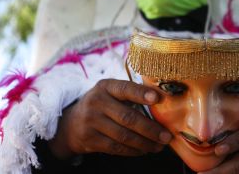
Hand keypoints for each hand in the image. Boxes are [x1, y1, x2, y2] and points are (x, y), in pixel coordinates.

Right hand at [48, 79, 171, 158]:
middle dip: (151, 129)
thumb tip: (164, 104)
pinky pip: (116, 148)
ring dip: (145, 143)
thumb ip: (131, 96)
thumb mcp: (111, 93)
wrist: (71, 123)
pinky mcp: (89, 139)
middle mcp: (96, 102)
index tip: (158, 98)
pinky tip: (144, 150)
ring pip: (124, 136)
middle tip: (167, 136)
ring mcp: (91, 121)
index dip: (141, 94)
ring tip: (159, 146)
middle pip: (128, 117)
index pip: (125, 89)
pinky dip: (133, 150)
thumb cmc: (103, 105)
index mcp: (106, 86)